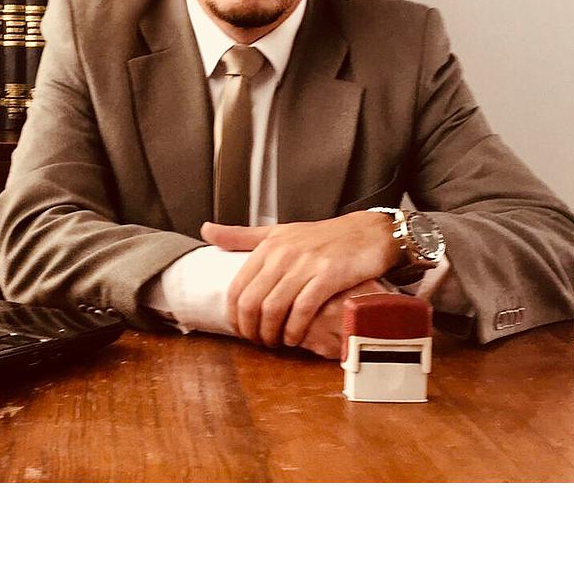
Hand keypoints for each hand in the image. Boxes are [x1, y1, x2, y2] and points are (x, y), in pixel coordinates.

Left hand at [201, 212, 397, 347]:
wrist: (368, 232)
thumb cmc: (322, 236)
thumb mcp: (278, 232)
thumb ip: (241, 236)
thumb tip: (205, 230)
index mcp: (268, 245)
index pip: (237, 288)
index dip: (235, 316)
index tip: (241, 331)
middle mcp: (282, 254)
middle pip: (251, 302)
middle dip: (250, 330)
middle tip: (258, 342)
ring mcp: (305, 264)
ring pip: (273, 309)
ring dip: (271, 334)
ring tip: (276, 343)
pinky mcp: (328, 276)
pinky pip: (302, 311)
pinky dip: (294, 331)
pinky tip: (295, 339)